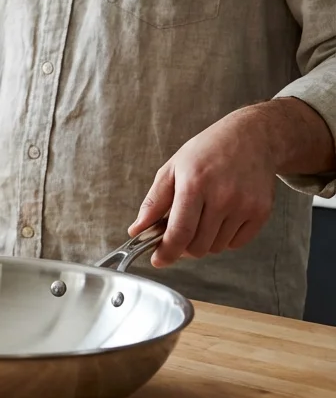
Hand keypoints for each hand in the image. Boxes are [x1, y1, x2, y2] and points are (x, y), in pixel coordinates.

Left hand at [130, 110, 276, 267]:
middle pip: (198, 246)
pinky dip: (223, 238)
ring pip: (216, 247)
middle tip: (178, 234)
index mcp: (195, 184)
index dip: (166, 252)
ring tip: (201, 218)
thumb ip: (153, 202)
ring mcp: (245, 206)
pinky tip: (220, 218)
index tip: (158, 260)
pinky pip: (236, 243)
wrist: (253, 137)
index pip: (180, 232)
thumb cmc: (207, 151)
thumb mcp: (172, 169)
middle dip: (183, 247)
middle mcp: (223, 197)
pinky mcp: (262, 212)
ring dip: (203, 241)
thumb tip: (136, 230)